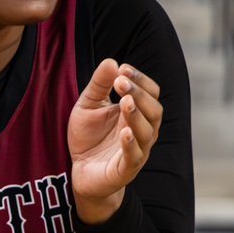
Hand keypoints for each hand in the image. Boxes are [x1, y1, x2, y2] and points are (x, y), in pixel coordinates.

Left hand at [68, 58, 162, 222]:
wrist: (79, 171)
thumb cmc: (88, 137)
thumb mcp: (89, 105)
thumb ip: (99, 85)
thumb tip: (112, 61)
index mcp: (137, 113)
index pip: (151, 93)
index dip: (141, 80)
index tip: (123, 68)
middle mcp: (143, 131)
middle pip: (154, 111)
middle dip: (139, 94)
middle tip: (122, 81)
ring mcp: (137, 151)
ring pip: (147, 132)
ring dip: (137, 115)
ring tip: (125, 101)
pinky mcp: (125, 169)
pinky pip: (134, 156)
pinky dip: (131, 144)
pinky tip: (125, 132)